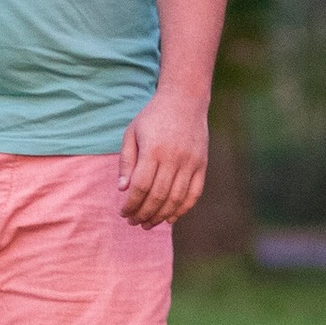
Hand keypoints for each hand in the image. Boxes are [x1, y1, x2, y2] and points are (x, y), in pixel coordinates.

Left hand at [118, 89, 209, 228]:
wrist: (184, 100)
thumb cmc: (152, 117)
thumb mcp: (132, 133)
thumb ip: (126, 162)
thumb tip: (123, 190)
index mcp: (153, 150)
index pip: (141, 186)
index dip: (131, 204)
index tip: (123, 213)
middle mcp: (174, 158)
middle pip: (158, 196)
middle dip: (143, 214)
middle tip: (134, 223)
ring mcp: (191, 162)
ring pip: (176, 198)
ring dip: (161, 216)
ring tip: (148, 224)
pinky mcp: (202, 164)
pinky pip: (194, 194)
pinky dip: (183, 209)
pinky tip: (170, 218)